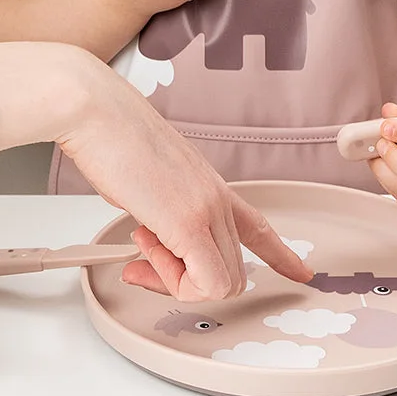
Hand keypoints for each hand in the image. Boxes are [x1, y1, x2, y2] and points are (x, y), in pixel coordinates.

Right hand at [56, 52, 312, 300]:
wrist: (96, 111)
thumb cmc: (110, 135)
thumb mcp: (149, 178)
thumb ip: (162, 211)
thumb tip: (154, 236)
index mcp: (210, 183)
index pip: (257, 226)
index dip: (281, 255)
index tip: (300, 271)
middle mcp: (216, 196)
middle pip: (231, 271)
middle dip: (187, 280)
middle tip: (147, 259)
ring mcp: (206, 209)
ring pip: (221, 284)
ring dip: (175, 279)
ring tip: (141, 240)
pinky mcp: (187, 222)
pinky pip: (203, 284)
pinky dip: (173, 283)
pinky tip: (144, 246)